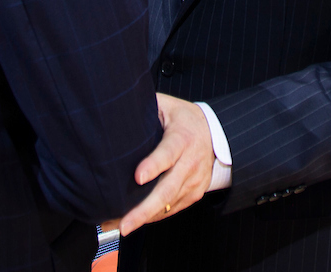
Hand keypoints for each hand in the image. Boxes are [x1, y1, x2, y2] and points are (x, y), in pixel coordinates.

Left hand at [118, 93, 215, 234]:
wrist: (215, 132)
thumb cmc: (183, 118)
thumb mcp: (166, 105)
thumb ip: (145, 109)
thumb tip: (115, 110)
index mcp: (182, 138)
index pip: (168, 153)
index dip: (154, 165)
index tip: (138, 177)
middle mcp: (191, 162)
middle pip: (167, 189)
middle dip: (144, 209)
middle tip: (123, 223)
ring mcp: (194, 181)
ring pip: (168, 204)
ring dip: (143, 218)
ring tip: (117, 225)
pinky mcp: (194, 194)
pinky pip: (171, 209)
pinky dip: (152, 217)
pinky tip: (133, 222)